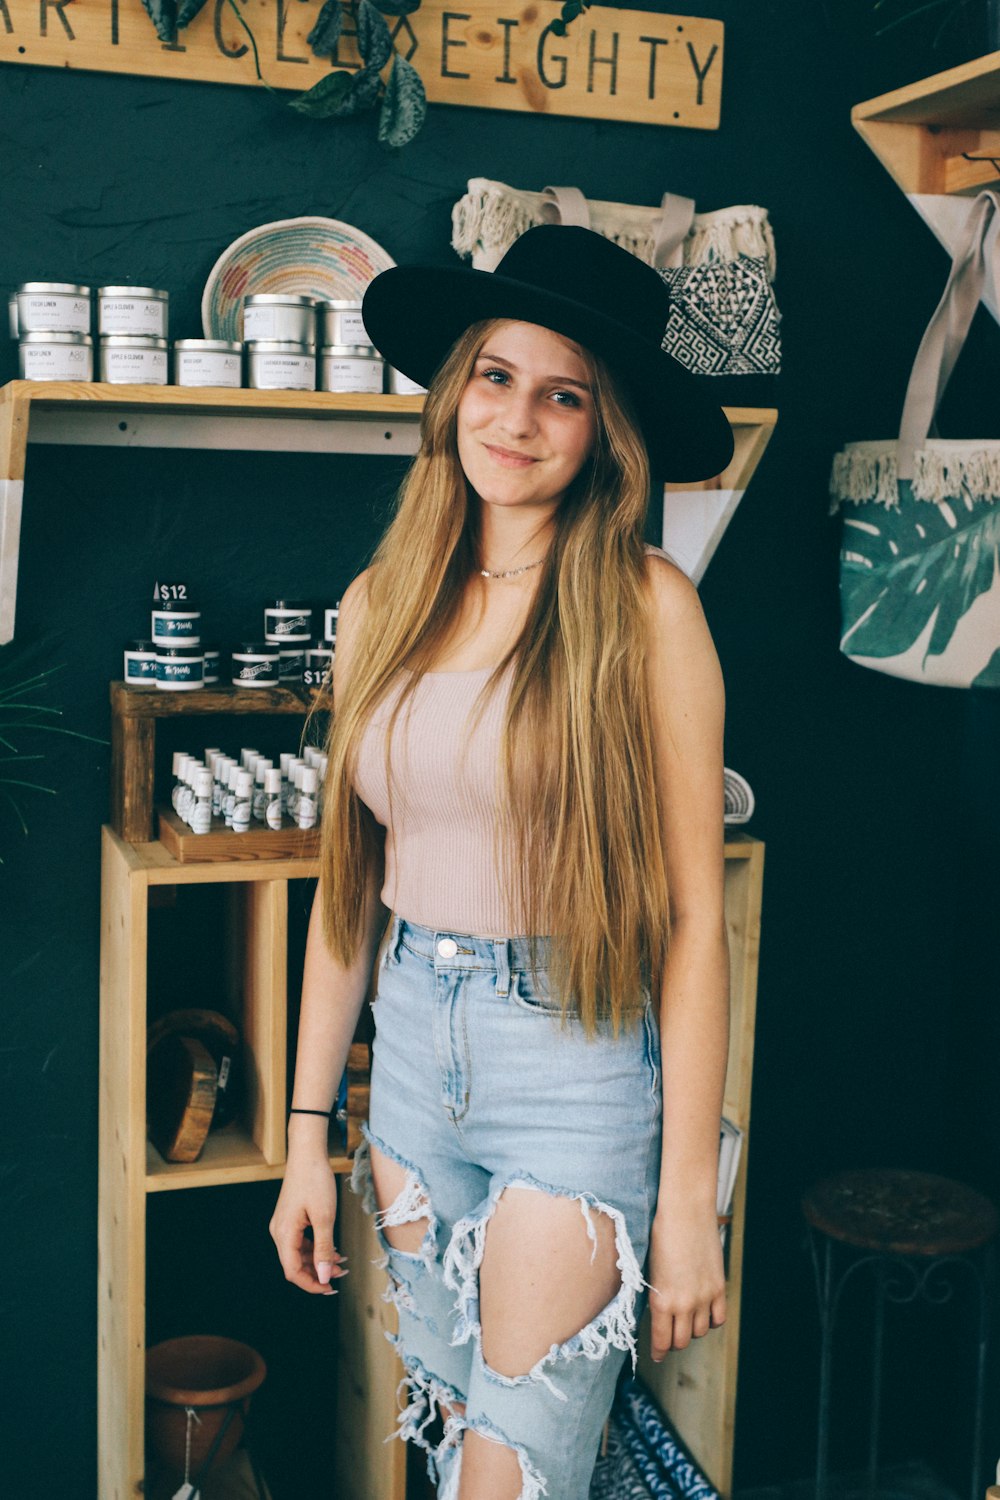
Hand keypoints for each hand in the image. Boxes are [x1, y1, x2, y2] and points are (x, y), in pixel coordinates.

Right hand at [269, 1154, 348, 1295]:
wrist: (307, 1154)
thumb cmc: (315, 1181)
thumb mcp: (324, 1217)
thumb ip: (323, 1249)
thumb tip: (324, 1276)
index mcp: (284, 1233)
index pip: (293, 1271)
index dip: (311, 1284)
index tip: (331, 1288)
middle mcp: (279, 1232)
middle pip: (295, 1265)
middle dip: (318, 1273)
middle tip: (342, 1274)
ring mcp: (283, 1225)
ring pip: (299, 1254)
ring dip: (319, 1261)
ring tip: (342, 1262)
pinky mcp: (290, 1218)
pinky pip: (300, 1241)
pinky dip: (316, 1248)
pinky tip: (333, 1249)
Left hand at [646, 1202, 725, 1359]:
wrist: (686, 1211)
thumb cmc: (660, 1234)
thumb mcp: (650, 1269)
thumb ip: (655, 1294)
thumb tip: (657, 1313)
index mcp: (661, 1300)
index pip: (661, 1340)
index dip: (658, 1352)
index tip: (656, 1355)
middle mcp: (684, 1304)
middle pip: (681, 1341)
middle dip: (673, 1342)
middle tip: (669, 1337)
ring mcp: (704, 1297)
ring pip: (699, 1331)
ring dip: (691, 1330)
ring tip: (685, 1321)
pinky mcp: (719, 1288)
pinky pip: (718, 1318)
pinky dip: (711, 1321)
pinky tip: (704, 1314)